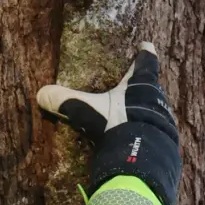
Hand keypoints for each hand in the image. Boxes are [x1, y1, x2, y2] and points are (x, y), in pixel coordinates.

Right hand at [36, 42, 180, 204]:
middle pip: (150, 86)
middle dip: (142, 84)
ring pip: (153, 108)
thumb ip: (65, 101)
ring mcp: (162, 121)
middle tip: (133, 83)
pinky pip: (153, 129)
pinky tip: (134, 135)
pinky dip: (144, 129)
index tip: (146, 45)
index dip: (145, 54)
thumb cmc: (118, 124)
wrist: (142, 159)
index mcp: (141, 85)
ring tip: (131, 111)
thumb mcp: (87, 111)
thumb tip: (41, 94)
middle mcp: (156, 99)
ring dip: (143, 109)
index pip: (145, 63)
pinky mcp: (164, 142)